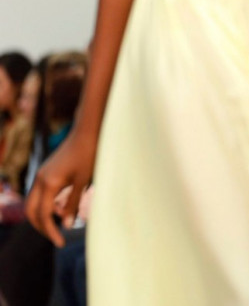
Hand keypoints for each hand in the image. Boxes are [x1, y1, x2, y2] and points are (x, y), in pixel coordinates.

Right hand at [25, 129, 96, 246]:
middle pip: (31, 211)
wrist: (88, 132)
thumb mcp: (83, 181)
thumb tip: (66, 225)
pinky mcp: (47, 171)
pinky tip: (62, 208)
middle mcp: (40, 179)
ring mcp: (42, 174)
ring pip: (34, 202)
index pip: (44, 215)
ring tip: (61, 225)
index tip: (61, 243)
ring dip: (43, 215)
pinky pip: (41, 193)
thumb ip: (73, 203)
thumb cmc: (89, 155)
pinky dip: (47, 204)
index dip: (50, 231)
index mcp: (49, 183)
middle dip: (41, 227)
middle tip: (56, 238)